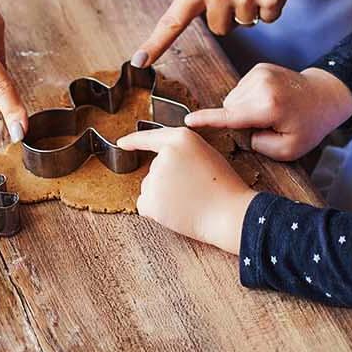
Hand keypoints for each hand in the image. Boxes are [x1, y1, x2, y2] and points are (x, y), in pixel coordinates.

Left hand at [112, 127, 254, 252]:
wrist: (229, 214)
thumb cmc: (224, 186)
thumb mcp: (206, 154)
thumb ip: (181, 151)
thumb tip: (162, 163)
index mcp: (180, 138)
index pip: (150, 137)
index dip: (134, 140)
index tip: (122, 143)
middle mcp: (164, 155)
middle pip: (154, 168)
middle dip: (168, 180)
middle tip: (193, 188)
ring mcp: (155, 178)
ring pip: (151, 187)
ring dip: (163, 195)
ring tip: (189, 200)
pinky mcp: (150, 201)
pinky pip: (146, 204)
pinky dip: (156, 210)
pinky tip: (177, 211)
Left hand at [133, 0, 323, 65]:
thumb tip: (214, 7)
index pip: (173, 19)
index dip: (156, 43)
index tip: (140, 60)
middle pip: (219, 28)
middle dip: (229, 14)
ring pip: (246, 23)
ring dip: (253, 6)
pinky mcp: (272, 0)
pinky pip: (269, 17)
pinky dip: (273, 4)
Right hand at [184, 64, 351, 160]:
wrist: (324, 96)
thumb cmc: (309, 125)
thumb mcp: (289, 149)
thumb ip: (259, 145)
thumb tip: (241, 132)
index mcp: (268, 106)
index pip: (230, 116)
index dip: (207, 120)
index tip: (188, 121)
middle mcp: (261, 85)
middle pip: (229, 108)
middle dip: (240, 120)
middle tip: (267, 125)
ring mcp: (260, 73)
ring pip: (233, 98)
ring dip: (244, 109)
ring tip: (270, 112)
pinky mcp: (259, 67)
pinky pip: (241, 89)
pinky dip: (249, 98)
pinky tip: (268, 101)